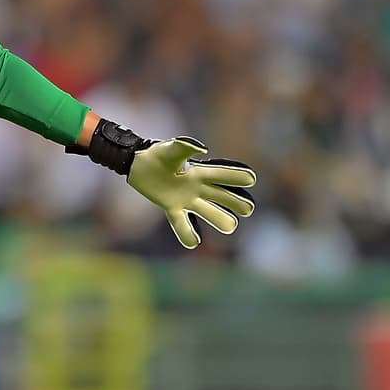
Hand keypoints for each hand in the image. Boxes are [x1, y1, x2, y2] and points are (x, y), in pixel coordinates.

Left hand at [126, 137, 256, 248]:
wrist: (139, 164)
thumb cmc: (158, 154)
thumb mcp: (171, 148)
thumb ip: (185, 146)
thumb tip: (201, 148)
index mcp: (200, 172)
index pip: (223, 175)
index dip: (237, 176)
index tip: (251, 179)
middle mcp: (198, 187)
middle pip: (224, 197)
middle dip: (237, 203)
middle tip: (247, 209)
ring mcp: (187, 200)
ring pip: (209, 213)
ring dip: (220, 219)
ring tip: (230, 226)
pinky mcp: (173, 208)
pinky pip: (182, 224)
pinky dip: (188, 233)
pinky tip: (193, 242)